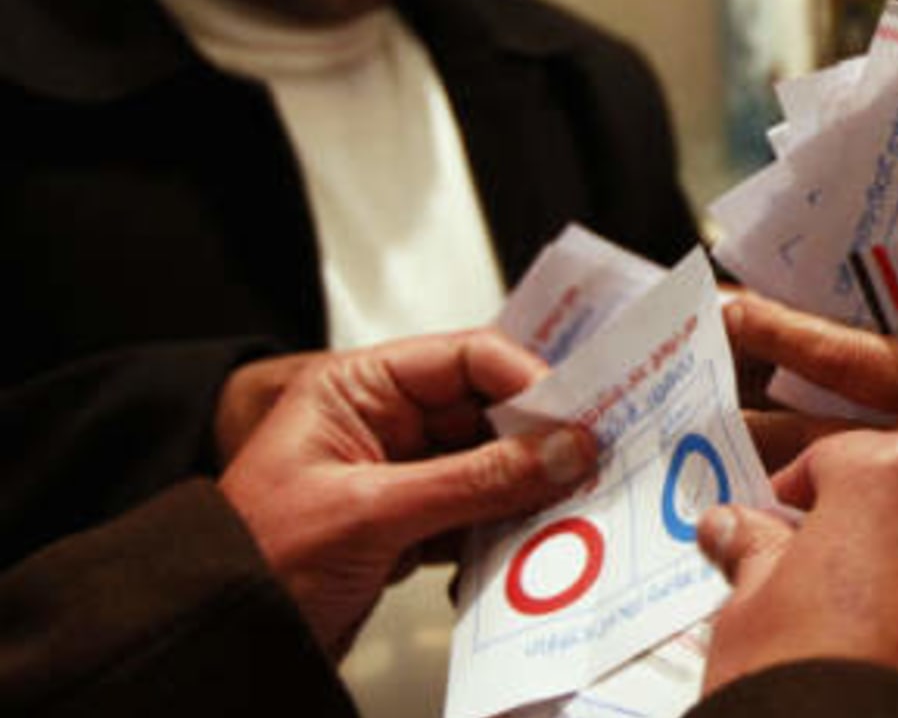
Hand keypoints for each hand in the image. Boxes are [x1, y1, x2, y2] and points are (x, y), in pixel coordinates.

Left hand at [218, 328, 597, 657]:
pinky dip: (499, 534)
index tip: (576, 413)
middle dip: (534, 443)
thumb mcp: (371, 512)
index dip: (526, 379)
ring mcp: (398, 476)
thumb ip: (475, 480)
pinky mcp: (408, 527)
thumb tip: (561, 451)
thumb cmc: (249, 562)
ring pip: (489, 467)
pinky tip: (513, 553)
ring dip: (521, 494)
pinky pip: (476, 514)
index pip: (466, 357)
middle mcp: (382, 423)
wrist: (211, 642)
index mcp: (357, 388)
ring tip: (557, 512)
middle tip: (584, 466)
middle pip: (487, 413)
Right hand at [698, 430, 897, 716]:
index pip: (836, 457)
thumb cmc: (802, 681)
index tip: (770, 528)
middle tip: (813, 574)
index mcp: (894, 471)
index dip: (795, 494)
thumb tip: (732, 529)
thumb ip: (753, 551)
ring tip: (860, 619)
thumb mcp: (749, 610)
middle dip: (859, 522)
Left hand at [723, 252, 897, 640]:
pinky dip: (811, 555)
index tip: (728, 309)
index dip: (786, 329)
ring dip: (769, 487)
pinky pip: (849, 558)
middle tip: (694, 403)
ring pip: (816, 497)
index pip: (847, 355)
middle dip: (753, 419)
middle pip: (808, 433)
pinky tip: (784, 561)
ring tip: (717, 482)